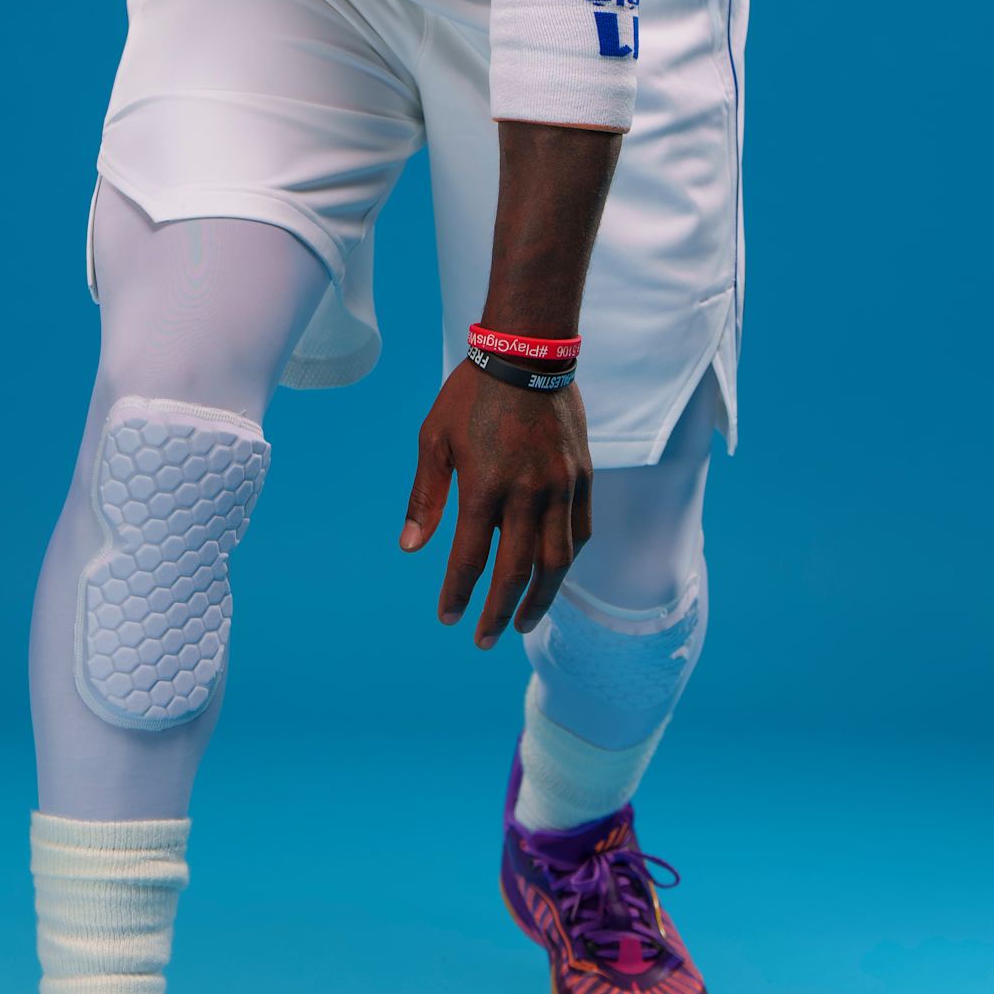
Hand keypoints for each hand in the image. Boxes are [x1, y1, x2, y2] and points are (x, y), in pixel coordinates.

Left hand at [399, 358, 592, 645]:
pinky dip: (566, 562)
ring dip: (540, 599)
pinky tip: (552, 577)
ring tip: (524, 622)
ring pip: (556, 562)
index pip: (470, 557)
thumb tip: (409, 548)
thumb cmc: (470, 395)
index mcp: (485, 484)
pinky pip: (579, 533)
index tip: (447, 617)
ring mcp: (562, 487)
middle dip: (500, 612)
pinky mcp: (583, 478)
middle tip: (484, 640)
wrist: (528, 353)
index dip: (457, 592)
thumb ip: (425, 496)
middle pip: (516, 572)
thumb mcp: (434, 439)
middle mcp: (528, 493)